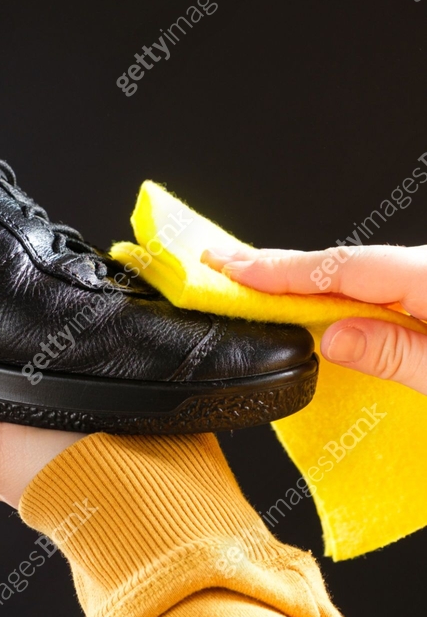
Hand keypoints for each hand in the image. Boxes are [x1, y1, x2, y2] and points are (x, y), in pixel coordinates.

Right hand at [203, 244, 426, 394]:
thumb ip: (394, 354)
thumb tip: (332, 339)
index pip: (340, 267)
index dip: (281, 270)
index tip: (232, 270)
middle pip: (343, 263)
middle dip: (280, 266)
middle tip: (221, 262)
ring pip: (358, 274)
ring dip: (304, 281)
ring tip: (253, 279)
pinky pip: (377, 287)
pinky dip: (338, 292)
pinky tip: (313, 297)